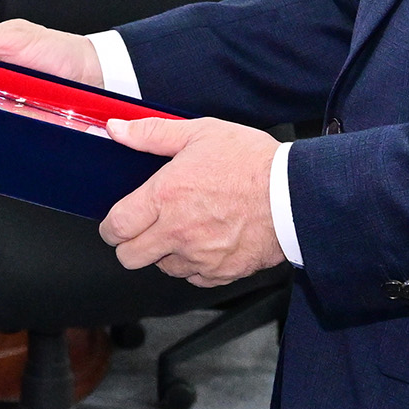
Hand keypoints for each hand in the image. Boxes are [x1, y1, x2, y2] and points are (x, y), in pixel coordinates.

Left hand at [97, 117, 283, 286]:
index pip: (116, 227)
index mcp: (165, 197)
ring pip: (161, 268)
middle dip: (129, 244)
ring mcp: (200, 256)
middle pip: (129, 257)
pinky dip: (194, 266)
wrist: (297, 194)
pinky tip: (205, 243)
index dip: (111, 226)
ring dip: (164, 253)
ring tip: (182, 230)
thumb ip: (152, 133)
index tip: (117, 222)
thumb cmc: (252, 162)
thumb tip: (116, 130)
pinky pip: (194, 278)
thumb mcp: (200, 133)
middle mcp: (177, 232)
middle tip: (142, 229)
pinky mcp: (222, 273)